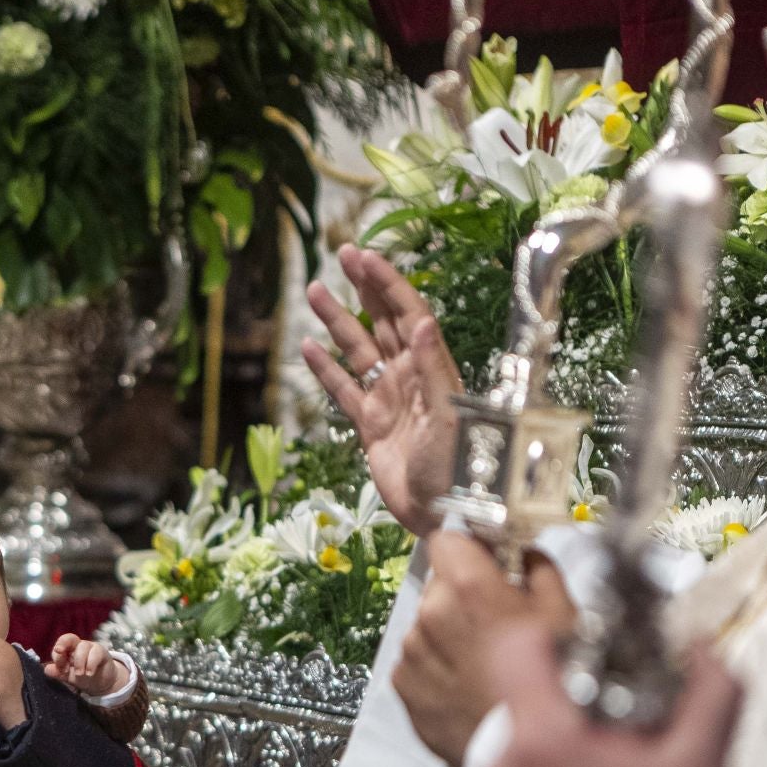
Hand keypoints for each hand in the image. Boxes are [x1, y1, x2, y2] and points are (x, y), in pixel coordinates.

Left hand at [45, 633, 124, 696]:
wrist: (101, 683)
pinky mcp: (101, 651)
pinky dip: (91, 663)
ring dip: (79, 662)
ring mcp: (90, 647)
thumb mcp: (69, 677)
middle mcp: (78, 646)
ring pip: (82, 646)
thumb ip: (58, 673)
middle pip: (69, 638)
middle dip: (63, 643)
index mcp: (67, 651)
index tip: (62, 670)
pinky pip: (95, 652)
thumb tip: (46, 669)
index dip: (58, 657)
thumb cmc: (82, 678)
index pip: (59, 647)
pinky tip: (89, 673)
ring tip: (80, 674)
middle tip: (59, 652)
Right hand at [301, 245, 464, 536]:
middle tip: (344, 255)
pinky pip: (344, 390)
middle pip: (383, 321)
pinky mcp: (371, 425)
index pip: (408, 313)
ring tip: (315, 291)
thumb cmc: (457, 464)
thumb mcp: (448, 414)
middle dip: (365, 287)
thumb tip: (422, 322)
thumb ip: (432, 367)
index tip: (365, 258)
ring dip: (338, 321)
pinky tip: (309, 347)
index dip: (387, 284)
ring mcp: (388, 399)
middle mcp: (410, 376)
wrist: (444, 511)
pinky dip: (326, 369)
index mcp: (431, 367)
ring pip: (359, 350)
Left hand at [393, 532, 574, 765]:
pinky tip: (466, 686)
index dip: (468, 550)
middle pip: (438, 585)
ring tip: (483, 664)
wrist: (530, 753)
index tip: (485, 564)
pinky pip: (417, 661)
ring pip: (427, 625)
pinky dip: (437, 668)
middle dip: (463, 597)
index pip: (447, 540)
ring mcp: (412, 651)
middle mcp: (431, 614)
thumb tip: (525, 555)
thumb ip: (539, 571)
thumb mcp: (565, 615)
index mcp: (468, 587)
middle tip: (496, 625)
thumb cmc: (556, 682)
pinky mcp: (402, 685)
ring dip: (448, 635)